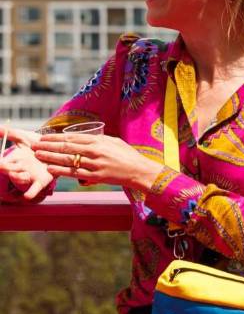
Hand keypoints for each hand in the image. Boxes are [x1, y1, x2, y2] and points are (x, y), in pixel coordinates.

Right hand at [0, 133, 53, 200]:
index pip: (2, 162)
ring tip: (17, 173)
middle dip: (5, 168)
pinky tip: (26, 196)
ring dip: (17, 177)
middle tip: (2, 165)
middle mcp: (19, 168)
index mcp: (14, 158)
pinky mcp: (41, 181)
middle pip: (9, 170)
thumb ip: (10, 133)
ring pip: (19, 179)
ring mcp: (29, 175)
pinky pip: (34, 189)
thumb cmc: (38, 145)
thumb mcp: (24, 137)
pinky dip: (30, 193)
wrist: (56, 151)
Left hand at [34, 132, 161, 191]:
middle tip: (35, 145)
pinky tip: (50, 169)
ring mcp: (95, 164)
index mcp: (99, 141)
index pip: (72, 138)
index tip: (44, 137)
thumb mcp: (113, 141)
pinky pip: (74, 173)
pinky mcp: (95, 176)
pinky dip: (61, 171)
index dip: (56, 137)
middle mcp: (95, 151)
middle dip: (49, 146)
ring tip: (39, 155)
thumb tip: (81, 139)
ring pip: (68, 160)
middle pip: (67, 147)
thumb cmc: (126, 154)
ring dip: (51, 157)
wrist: (138, 169)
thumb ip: (97, 140)